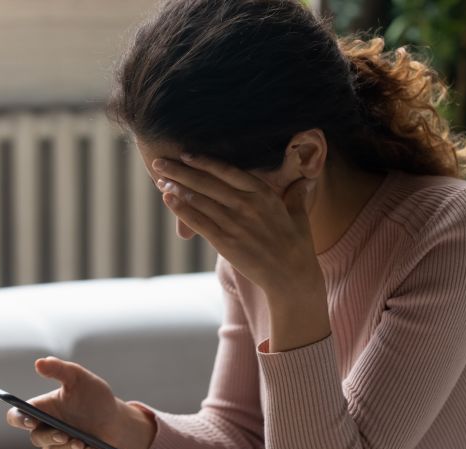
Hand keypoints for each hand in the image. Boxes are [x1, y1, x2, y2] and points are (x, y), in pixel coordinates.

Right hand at [5, 357, 154, 448]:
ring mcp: (57, 446)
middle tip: (64, 434)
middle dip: (50, 437)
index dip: (19, 419)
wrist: (116, 419)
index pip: (17, 416)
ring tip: (82, 442)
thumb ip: (60, 369)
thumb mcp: (80, 378)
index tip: (31, 420)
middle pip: (36, 438)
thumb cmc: (95, 397)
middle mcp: (45, 429)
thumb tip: (39, 363)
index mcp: (42, 409)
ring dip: (67, 448)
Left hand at [149, 153, 322, 296]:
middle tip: (159, 162)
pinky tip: (168, 199)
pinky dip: (181, 209)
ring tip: (160, 180)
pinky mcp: (225, 242)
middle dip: (180, 171)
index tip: (186, 154)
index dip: (204, 162)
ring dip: (176, 188)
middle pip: (207, 183)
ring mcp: (235, 224)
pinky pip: (198, 222)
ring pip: (199, 200)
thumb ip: (298, 195)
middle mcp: (247, 205)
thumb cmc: (297, 246)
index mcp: (264, 194)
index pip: (228, 171)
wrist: (292, 277)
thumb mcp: (299, 216)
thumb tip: (306, 180)